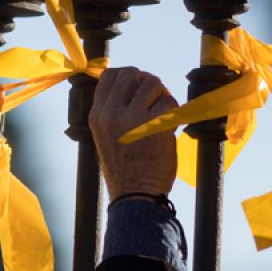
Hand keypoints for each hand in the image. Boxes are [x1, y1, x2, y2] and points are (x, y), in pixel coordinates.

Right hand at [91, 67, 178, 198]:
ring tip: (161, 115)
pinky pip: (170, 102)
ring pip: (153, 83)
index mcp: (97, 116)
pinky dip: (174, 112)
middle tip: (153, 101)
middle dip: (147, 83)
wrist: (135, 196)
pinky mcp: (155, 125)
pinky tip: (169, 128)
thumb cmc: (124, 169)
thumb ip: (113, 111)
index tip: (137, 90)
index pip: (110, 75)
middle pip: (132, 73)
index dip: (128, 77)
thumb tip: (132, 84)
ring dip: (162, 96)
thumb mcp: (105, 137)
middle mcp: (111, 114)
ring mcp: (133, 119)